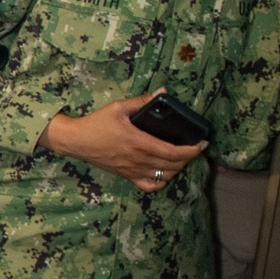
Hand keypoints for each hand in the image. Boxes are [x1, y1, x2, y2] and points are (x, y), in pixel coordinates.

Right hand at [38, 90, 207, 192]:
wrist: (76, 141)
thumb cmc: (96, 123)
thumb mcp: (119, 108)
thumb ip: (142, 101)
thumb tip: (163, 92)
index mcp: (140, 142)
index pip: (174, 152)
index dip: (193, 150)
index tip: (203, 143)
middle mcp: (139, 160)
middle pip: (173, 165)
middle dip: (189, 158)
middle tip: (194, 147)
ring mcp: (133, 170)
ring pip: (164, 176)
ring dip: (177, 168)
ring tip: (181, 158)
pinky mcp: (126, 176)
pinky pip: (149, 186)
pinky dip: (161, 182)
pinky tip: (163, 173)